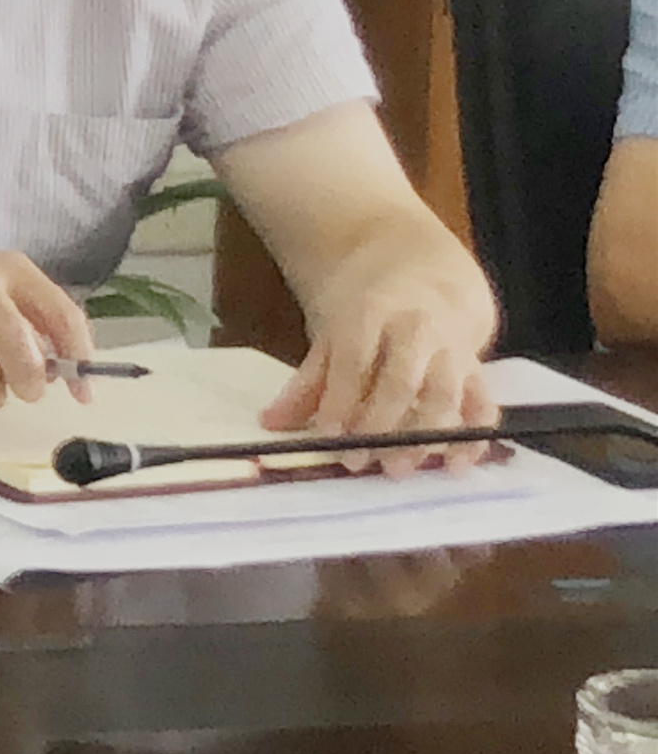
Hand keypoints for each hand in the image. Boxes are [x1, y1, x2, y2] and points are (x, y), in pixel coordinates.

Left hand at [263, 273, 497, 474]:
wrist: (424, 285)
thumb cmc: (369, 320)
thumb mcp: (332, 337)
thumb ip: (307, 383)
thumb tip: (270, 422)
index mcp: (372, 313)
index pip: (355, 358)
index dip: (342, 397)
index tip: (327, 432)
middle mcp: (418, 330)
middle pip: (402, 380)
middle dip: (380, 423)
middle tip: (360, 460)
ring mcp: (453, 351)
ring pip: (445, 395)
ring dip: (424, 437)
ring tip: (400, 468)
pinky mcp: (478, 372)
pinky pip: (483, 406)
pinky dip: (474, 437)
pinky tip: (456, 465)